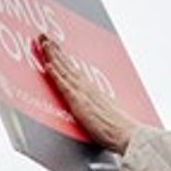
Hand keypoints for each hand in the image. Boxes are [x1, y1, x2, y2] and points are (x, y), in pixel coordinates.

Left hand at [35, 36, 141, 152]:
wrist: (127, 135)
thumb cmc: (117, 130)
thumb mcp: (103, 115)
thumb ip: (94, 109)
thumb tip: (91, 111)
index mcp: (92, 90)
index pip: (73, 69)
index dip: (63, 57)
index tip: (54, 45)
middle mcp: (87, 88)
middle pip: (67, 64)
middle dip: (54, 49)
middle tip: (43, 35)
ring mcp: (83, 93)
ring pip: (64, 70)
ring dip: (52, 55)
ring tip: (43, 42)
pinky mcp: (79, 103)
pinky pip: (64, 86)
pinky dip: (56, 74)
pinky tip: (48, 64)